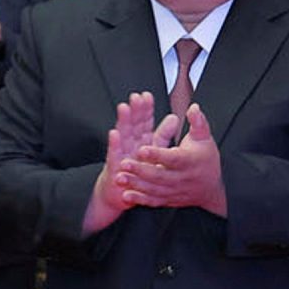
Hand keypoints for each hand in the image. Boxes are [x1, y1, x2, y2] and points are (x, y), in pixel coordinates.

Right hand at [83, 92, 169, 233]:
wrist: (120, 192)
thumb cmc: (138, 170)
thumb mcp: (154, 151)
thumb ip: (163, 135)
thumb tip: (174, 118)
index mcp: (142, 140)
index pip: (144, 121)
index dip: (146, 109)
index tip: (147, 96)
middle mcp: (130, 144)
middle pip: (133, 124)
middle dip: (135, 110)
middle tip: (136, 96)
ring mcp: (121, 153)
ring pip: (123, 135)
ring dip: (123, 121)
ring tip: (124, 107)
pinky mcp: (115, 166)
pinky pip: (114, 154)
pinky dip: (114, 143)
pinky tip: (114, 133)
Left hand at [118, 103, 226, 215]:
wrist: (211, 188)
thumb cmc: (206, 158)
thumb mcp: (204, 138)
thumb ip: (198, 122)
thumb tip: (193, 107)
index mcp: (189, 161)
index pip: (172, 158)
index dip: (157, 154)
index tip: (141, 149)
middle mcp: (182, 178)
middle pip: (160, 175)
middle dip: (140, 170)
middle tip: (124, 163)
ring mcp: (175, 191)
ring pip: (154, 190)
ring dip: (136, 185)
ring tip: (120, 178)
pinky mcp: (169, 200)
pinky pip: (154, 202)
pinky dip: (140, 200)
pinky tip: (127, 195)